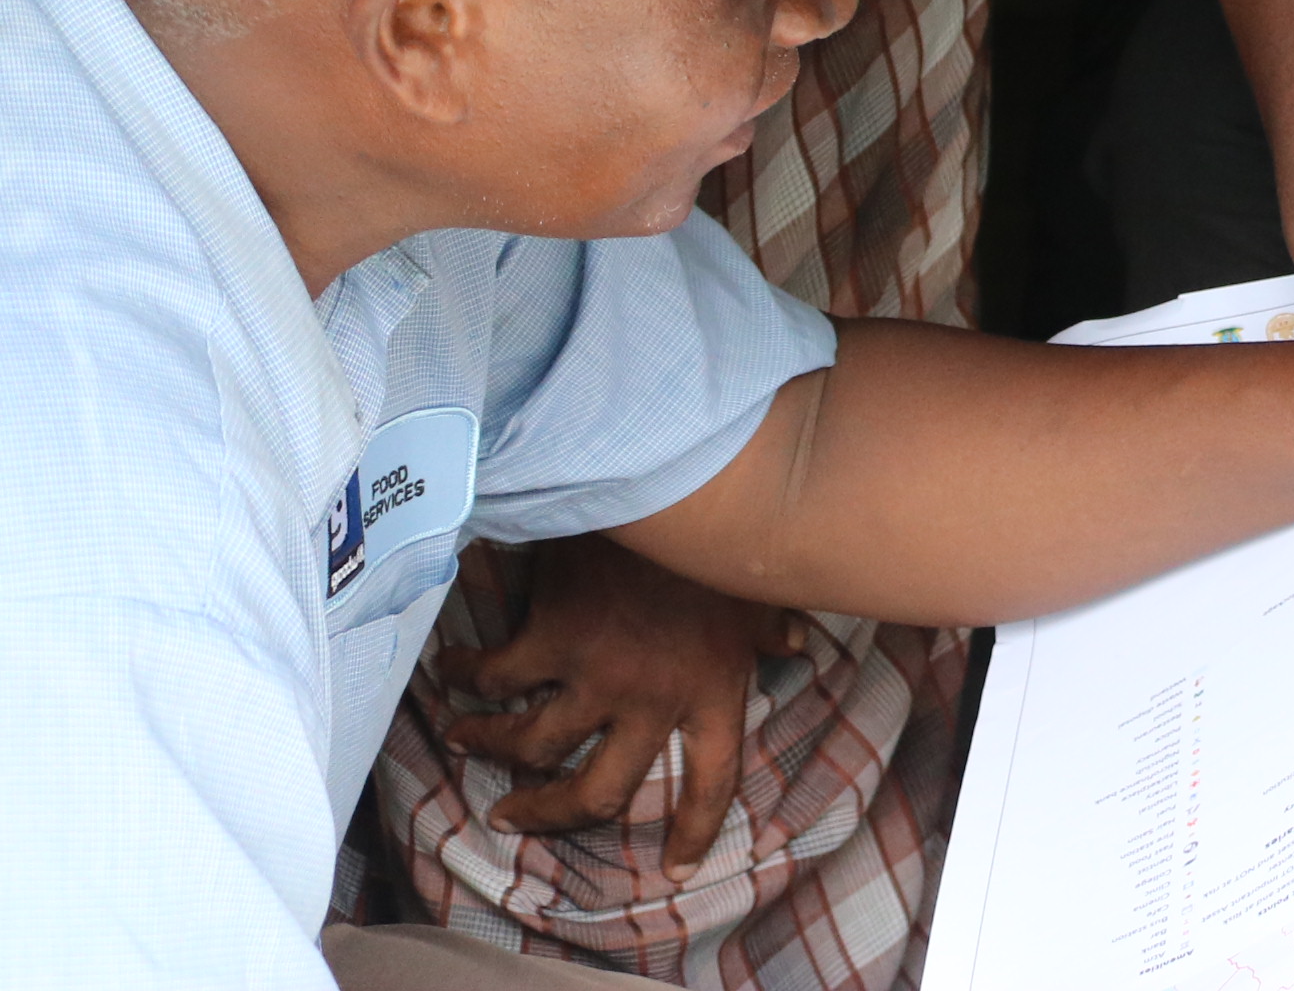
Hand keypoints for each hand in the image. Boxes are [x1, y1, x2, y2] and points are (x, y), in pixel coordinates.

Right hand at [429, 533, 802, 874]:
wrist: (676, 476)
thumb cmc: (719, 534)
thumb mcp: (756, 590)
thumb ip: (768, 630)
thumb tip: (794, 650)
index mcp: (717, 691)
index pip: (712, 781)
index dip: (693, 830)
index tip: (673, 867)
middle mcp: (656, 698)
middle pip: (597, 794)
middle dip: (549, 816)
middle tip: (515, 817)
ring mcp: (600, 672)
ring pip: (530, 746)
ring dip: (489, 749)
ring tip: (464, 741)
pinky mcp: (552, 636)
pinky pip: (495, 678)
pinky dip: (464, 680)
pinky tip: (449, 673)